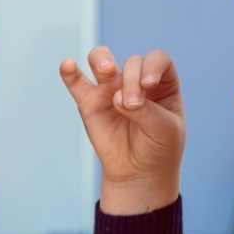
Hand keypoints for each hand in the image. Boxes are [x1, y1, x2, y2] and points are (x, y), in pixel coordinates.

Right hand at [59, 46, 184, 214]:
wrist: (138, 174)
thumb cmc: (159, 148)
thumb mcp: (165, 130)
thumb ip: (147, 111)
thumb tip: (118, 97)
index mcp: (162, 82)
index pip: (157, 60)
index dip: (153, 66)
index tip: (148, 84)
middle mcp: (135, 80)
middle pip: (132, 63)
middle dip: (131, 80)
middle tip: (131, 104)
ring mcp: (110, 90)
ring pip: (101, 61)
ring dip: (101, 60)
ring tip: (105, 70)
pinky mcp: (89, 103)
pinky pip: (77, 83)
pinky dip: (70, 73)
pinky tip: (68, 65)